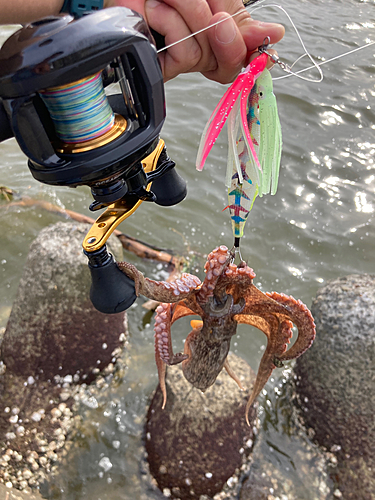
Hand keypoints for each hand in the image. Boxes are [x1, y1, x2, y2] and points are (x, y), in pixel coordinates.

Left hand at [144, 0, 284, 81]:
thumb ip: (240, 18)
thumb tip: (275, 35)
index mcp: (217, 35)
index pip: (245, 56)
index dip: (257, 54)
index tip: (267, 43)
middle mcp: (202, 51)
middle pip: (229, 61)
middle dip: (222, 30)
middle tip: (215, 14)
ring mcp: (181, 60)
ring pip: (205, 53)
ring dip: (188, 14)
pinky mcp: (161, 67)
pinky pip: (185, 55)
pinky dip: (170, 24)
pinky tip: (155, 11)